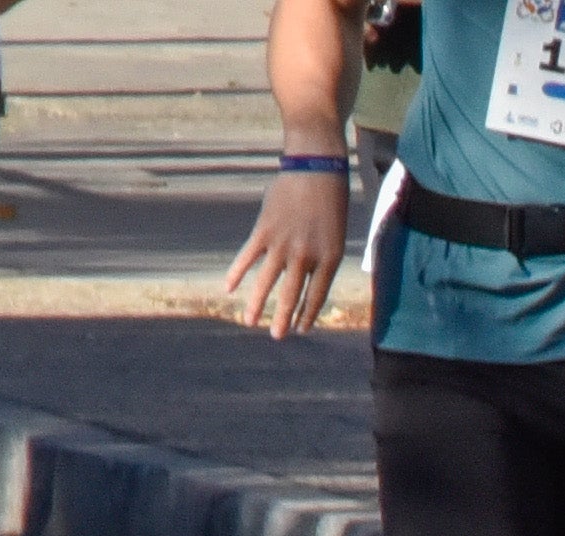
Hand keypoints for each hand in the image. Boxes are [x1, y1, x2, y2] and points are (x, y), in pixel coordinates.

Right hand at [224, 168, 349, 339]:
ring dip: (256, 304)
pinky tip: (228, 290)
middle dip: (283, 318)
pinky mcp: (264, 231)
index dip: (308, 314)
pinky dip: (237, 273)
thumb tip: (306, 276)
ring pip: (267, 282)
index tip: (301, 330)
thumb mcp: (336, 234)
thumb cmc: (330, 200)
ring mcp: (283, 244)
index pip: (317, 296)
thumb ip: (322, 256)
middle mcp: (306, 257)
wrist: (316, 170)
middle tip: (276, 337)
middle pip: (292, 295)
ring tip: (249, 322)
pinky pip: (248, 257)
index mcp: (329, 259)